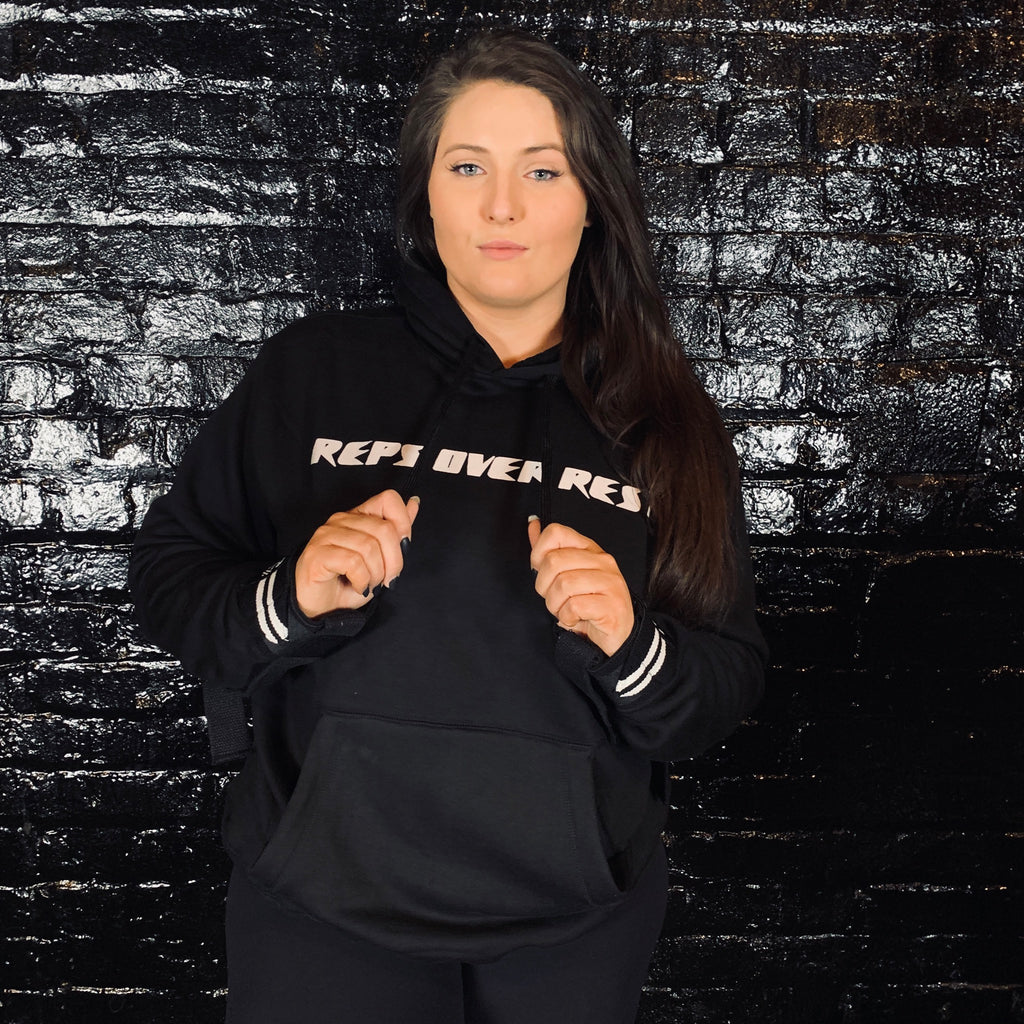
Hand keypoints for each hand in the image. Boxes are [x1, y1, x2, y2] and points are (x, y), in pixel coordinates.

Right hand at [295, 490, 418, 617]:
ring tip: (369, 584)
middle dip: (394, 561)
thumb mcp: (380, 559)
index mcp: (358, 516)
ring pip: (369, 547)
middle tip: (387, 580)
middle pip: (385, 529)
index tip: (403, 548)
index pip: (388, 499)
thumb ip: (395, 533)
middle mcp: (341, 520)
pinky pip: (353, 562)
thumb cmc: (347, 583)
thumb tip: (414, 503)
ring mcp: (326, 534)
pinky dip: (362, 579)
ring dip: (376, 574)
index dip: (403, 523)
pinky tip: (357, 586)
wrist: (319, 609)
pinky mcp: (317, 553)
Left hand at [527, 517, 633, 656]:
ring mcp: (610, 582)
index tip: (544, 573)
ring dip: (556, 605)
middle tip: (555, 598)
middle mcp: (603, 561)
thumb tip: (533, 524)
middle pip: (553, 561)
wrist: (616, 636)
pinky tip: (576, 619)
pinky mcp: (612, 605)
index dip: (538, 554)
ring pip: (563, 584)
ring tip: (566, 611)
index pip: (555, 533)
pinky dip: (567, 618)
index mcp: (590, 549)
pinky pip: (574, 606)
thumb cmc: (589, 605)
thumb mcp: (567, 575)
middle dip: (544, 587)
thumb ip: (549, 551)